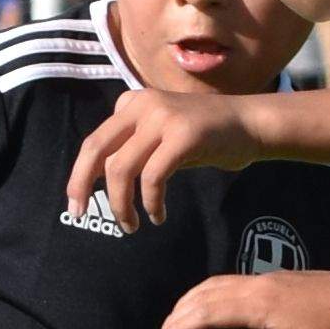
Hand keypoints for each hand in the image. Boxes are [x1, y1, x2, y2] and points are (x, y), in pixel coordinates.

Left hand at [65, 82, 252, 229]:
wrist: (252, 123)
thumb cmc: (207, 136)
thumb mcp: (162, 136)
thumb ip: (134, 149)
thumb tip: (99, 182)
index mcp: (133, 103)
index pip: (95, 142)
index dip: (79, 175)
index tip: (77, 202)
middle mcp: (142, 104)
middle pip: (96, 150)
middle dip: (81, 185)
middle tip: (80, 213)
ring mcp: (163, 117)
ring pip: (121, 168)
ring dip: (121, 204)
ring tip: (132, 225)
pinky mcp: (183, 135)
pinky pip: (153, 177)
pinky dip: (151, 202)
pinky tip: (158, 215)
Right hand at [155, 266, 329, 328]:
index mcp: (258, 306)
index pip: (207, 313)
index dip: (181, 328)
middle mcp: (254, 287)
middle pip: (204, 295)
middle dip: (178, 316)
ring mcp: (261, 280)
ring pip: (213, 284)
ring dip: (189, 301)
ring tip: (175, 321)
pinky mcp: (269, 279)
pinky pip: (226, 282)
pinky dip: (205, 294)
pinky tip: (205, 305)